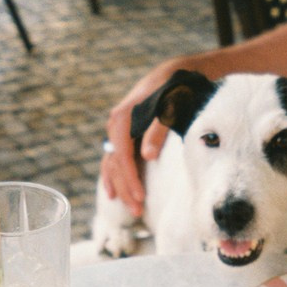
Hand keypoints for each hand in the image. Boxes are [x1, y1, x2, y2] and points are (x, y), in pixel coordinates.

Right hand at [100, 64, 177, 216]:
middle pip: (116, 165)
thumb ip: (158, 129)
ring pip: (113, 165)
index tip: (141, 197)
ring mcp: (116, 131)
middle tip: (138, 211)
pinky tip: (113, 194)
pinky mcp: (122, 136)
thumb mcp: (170, 105)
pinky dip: (113, 178)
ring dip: (121, 188)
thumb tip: (148, 156)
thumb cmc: (174, 89)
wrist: (172, 75)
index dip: (130, 179)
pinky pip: (113, 161)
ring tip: (132, 210)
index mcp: (123, 118)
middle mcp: (115, 125)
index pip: (123, 157)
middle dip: (126, 190)